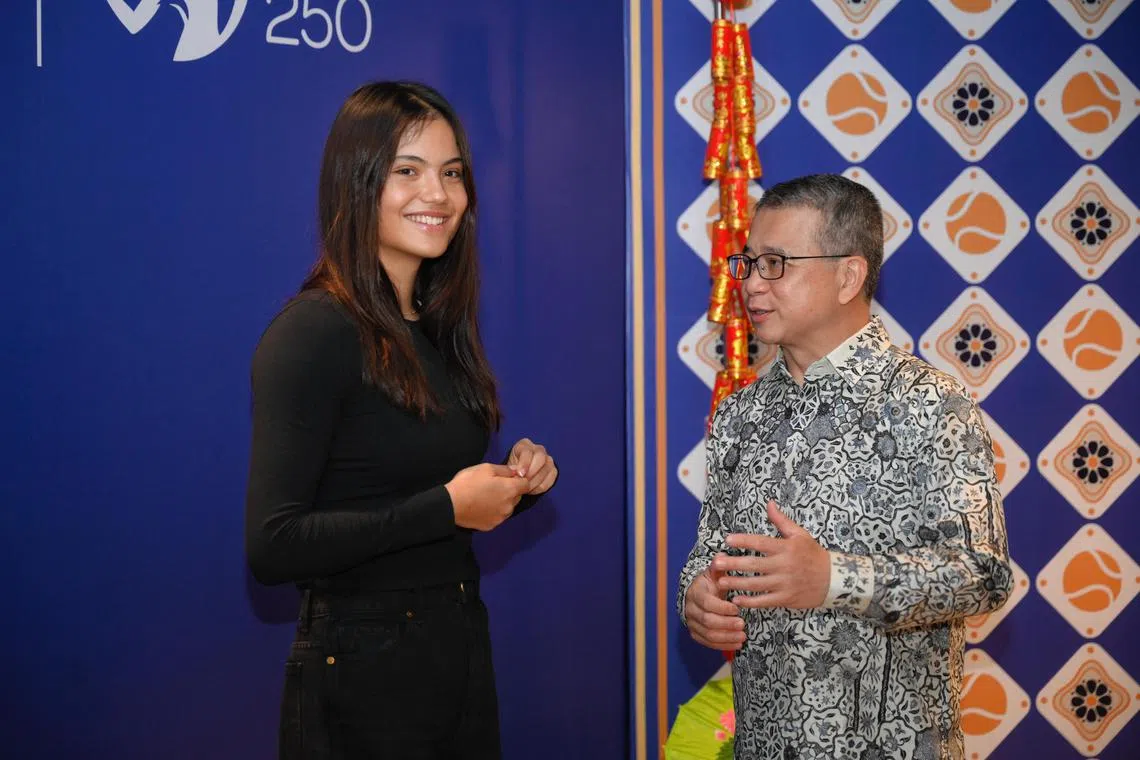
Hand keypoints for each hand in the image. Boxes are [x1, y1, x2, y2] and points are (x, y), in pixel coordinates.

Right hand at [446, 463, 531, 531]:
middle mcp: (509, 506)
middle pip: (517, 497)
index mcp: (510, 490)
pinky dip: (494, 512)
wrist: (451, 505)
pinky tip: (482, 507)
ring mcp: (501, 518)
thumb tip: (516, 470)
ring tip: (487, 497)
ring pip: (508, 507)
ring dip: (503, 502)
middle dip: (510, 491)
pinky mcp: (492, 526)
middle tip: (494, 486)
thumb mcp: (486, 468)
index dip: (519, 479)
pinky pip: (498, 516)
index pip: (526, 484)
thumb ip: (505, 469)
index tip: (508, 477)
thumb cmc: (468, 483)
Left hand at [507, 438, 557, 494]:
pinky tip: (532, 490)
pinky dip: (541, 486)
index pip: (527, 452)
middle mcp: (538, 449)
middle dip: (532, 472)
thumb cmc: (511, 471)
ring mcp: (547, 459)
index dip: (524, 463)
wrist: (517, 478)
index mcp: (524, 445)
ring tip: (526, 489)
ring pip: (546, 468)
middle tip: (524, 483)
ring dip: (536, 481)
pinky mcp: (553, 470)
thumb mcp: (507, 468)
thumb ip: (511, 469)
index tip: (520, 474)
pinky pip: (551, 478)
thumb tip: (517, 475)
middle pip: (540, 457)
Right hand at [683, 568, 745, 650]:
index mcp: (696, 592)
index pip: (707, 602)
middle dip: (726, 624)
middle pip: (707, 620)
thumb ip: (718, 568)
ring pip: (708, 634)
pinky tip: (737, 644)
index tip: (737, 608)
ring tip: (743, 636)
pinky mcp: (696, 633)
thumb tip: (721, 556)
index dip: (722, 607)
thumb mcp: (714, 574)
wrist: (698, 595)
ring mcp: (692, 623)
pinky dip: (723, 645)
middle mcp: (691, 609)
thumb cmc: (710, 583)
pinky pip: (708, 643)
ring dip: (727, 637)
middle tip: (743, 624)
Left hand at [712, 501, 830, 609]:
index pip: (761, 543)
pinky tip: (737, 599)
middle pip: (754, 565)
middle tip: (716, 563)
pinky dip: (750, 601)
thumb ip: (781, 520)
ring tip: (721, 581)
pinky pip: (765, 601)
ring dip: (737, 583)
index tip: (728, 540)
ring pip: (756, 584)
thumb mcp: (800, 534)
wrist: (834, 579)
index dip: (744, 541)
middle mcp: (783, 565)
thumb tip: (769, 503)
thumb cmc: (813, 554)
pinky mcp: (786, 598)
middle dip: (733, 564)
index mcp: (785, 548)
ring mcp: (784, 583)